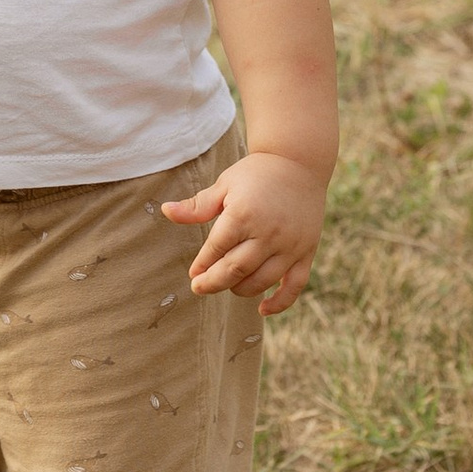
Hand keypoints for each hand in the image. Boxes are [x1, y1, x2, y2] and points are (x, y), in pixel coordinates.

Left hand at [162, 150, 324, 315]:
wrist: (299, 162)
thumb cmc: (256, 173)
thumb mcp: (225, 184)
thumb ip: (197, 205)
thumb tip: (166, 211)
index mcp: (243, 215)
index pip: (215, 249)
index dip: (202, 265)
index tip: (194, 274)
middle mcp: (267, 233)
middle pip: (234, 270)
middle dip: (213, 282)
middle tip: (199, 287)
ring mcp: (289, 245)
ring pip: (260, 281)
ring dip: (239, 289)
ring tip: (228, 285)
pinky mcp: (306, 252)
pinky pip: (294, 286)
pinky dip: (279, 303)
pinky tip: (262, 309)